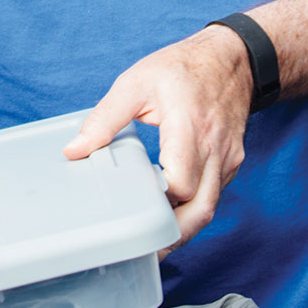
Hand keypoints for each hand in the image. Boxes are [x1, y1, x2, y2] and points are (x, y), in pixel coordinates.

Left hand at [64, 27, 250, 246]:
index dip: (158, 201)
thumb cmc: (183, 68)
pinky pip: (214, 195)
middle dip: (173, 233)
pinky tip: (170, 212)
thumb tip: (74, 151)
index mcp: (189, 128)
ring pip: (209, 208)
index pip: (181, 184)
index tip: (133, 206)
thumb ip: (104, 119)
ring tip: (153, 240)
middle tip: (143, 249)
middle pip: (200, 209)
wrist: (232, 59)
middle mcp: (214, 149)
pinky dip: (193, 208)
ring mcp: (227, 158)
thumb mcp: (136, 83)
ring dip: (183, 226)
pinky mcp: (232, 163)